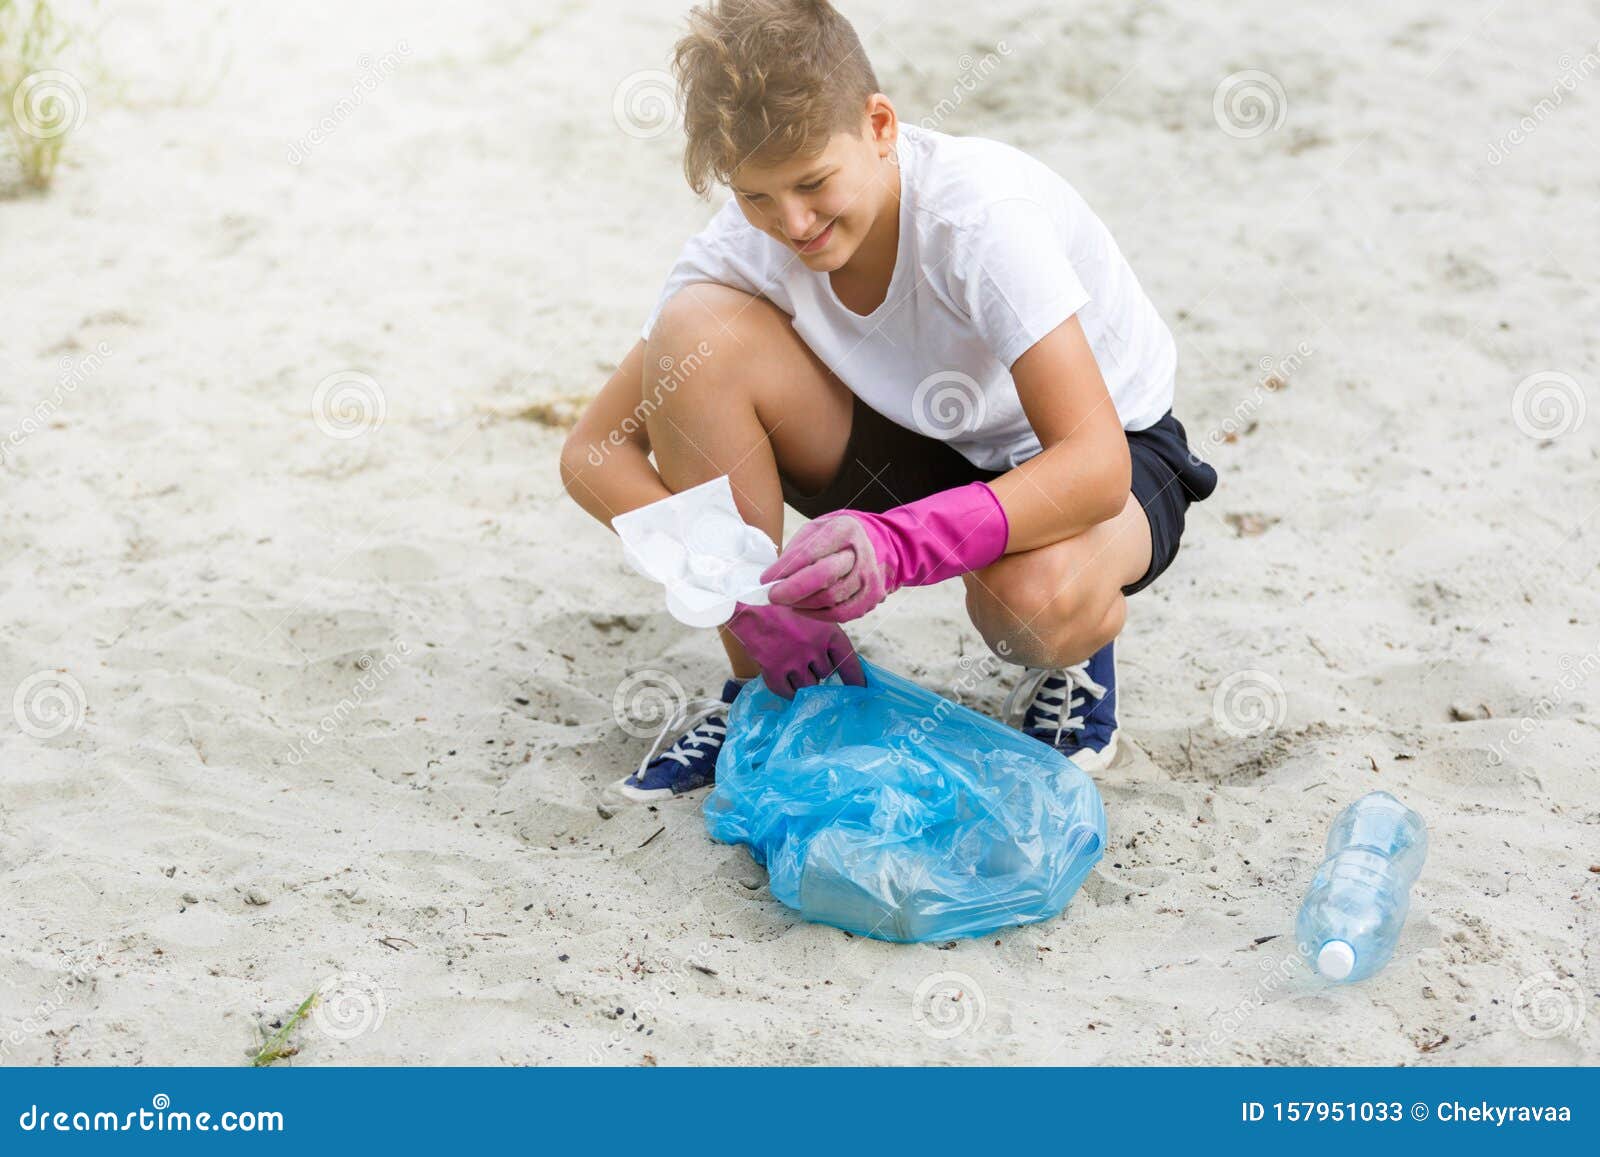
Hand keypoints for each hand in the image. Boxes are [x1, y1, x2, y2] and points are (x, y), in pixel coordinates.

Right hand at [725, 602, 865, 697]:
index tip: (860, 688)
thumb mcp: (810, 609)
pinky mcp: (773, 671)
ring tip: (794, 666)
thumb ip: (823, 630)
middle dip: (819, 668)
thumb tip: (832, 653)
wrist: (747, 602)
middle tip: (807, 658)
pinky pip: (787, 692)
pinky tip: (786, 682)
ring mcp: (793, 662)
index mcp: (827, 632)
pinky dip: (788, 691)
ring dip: (804, 680)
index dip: (855, 677)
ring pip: (808, 685)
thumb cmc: (780, 601)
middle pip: (826, 673)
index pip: (849, 661)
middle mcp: (813, 650)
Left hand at [761, 513, 890, 622]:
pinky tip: (803, 608)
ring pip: (830, 599)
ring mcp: (869, 577)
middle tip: (772, 596)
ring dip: (802, 604)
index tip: (765, 579)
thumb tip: (775, 577)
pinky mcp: (871, 598)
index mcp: (844, 530)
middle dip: (792, 590)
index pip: (810, 552)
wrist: (875, 545)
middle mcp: (860, 553)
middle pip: (823, 577)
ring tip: (787, 600)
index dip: (785, 569)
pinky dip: (816, 615)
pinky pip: (840, 614)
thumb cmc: (836, 538)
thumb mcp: (815, 530)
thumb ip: (796, 550)